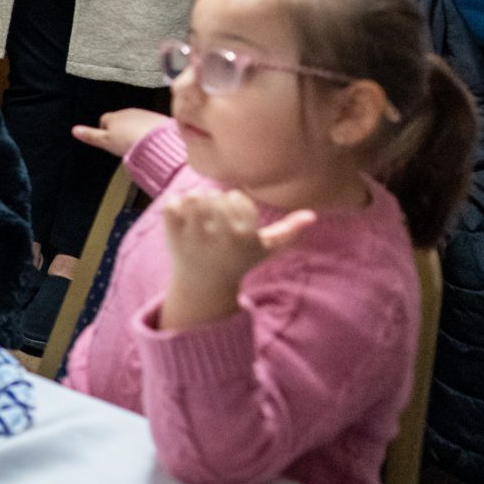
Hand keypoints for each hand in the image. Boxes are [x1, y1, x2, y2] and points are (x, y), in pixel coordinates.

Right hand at [72, 108, 164, 160]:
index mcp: (113, 117)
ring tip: (137, 144)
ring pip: (134, 121)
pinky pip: (148, 123)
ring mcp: (143, 114)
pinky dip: (147, 130)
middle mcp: (127, 112)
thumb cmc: (129, 141)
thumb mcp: (106, 142)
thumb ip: (90, 135)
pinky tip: (149, 141)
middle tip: (123, 144)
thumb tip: (74, 130)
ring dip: (134, 129)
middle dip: (121, 129)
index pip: (104, 120)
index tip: (109, 141)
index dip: (105, 131)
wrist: (157, 141)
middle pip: (120, 120)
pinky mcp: (156, 118)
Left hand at [157, 188, 317, 331]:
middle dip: (215, 201)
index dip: (234, 202)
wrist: (205, 286)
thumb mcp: (266, 250)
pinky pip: (171, 205)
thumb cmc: (239, 262)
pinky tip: (182, 217)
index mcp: (245, 237)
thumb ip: (289, 232)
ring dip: (195, 200)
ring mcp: (194, 237)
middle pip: (214, 196)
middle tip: (215, 214)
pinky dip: (175, 205)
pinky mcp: (172, 236)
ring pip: (193, 197)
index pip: (237, 199)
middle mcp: (221, 237)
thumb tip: (312, 215)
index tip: (234, 215)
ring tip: (199, 211)